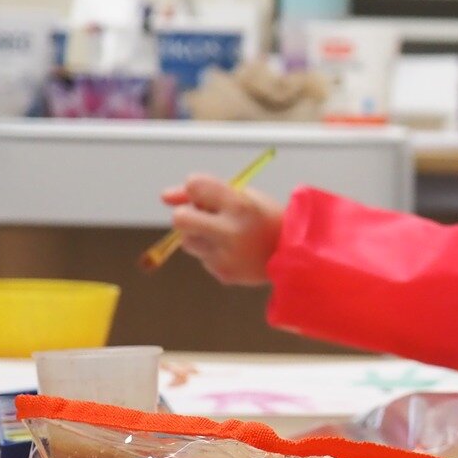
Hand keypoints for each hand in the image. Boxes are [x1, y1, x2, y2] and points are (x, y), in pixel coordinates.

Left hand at [159, 175, 283, 284]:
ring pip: (187, 241)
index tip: (205, 195)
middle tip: (203, 218)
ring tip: (226, 236)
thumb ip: (204, 194)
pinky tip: (234, 251)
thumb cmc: (264, 218)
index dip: (195, 189)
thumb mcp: (242, 196)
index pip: (194, 185)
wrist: (294, 253)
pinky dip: (212, 252)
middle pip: (180, 218)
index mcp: (240, 204)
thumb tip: (164, 196)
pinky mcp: (224, 273)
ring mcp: (226, 255)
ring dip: (199, 235)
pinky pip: (203, 257)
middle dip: (185, 215)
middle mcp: (231, 231)